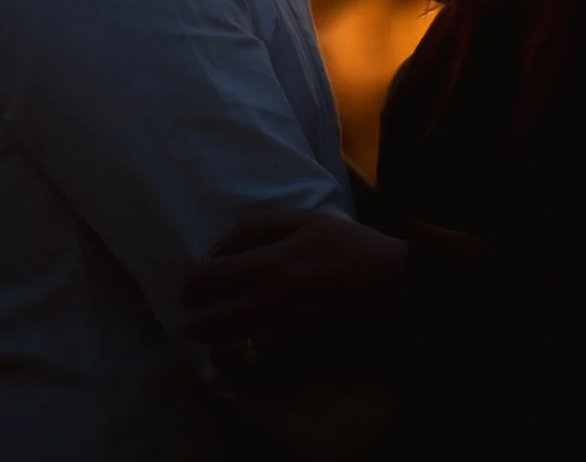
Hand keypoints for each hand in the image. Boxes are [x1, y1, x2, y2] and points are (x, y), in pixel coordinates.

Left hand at [184, 208, 408, 346]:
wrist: (395, 288)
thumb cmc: (352, 247)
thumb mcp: (306, 219)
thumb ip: (259, 226)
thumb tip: (222, 245)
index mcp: (268, 266)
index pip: (202, 280)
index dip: (190, 280)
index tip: (198, 279)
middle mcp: (268, 305)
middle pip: (204, 325)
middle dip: (197, 316)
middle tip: (207, 306)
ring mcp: (281, 337)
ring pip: (225, 351)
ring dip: (218, 339)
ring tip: (227, 325)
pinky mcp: (296, 357)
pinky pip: (254, 366)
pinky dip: (246, 356)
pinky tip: (254, 341)